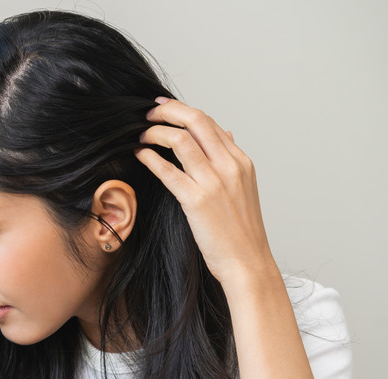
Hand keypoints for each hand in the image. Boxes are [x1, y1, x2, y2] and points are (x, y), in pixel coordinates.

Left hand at [135, 97, 276, 289]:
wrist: (248, 262)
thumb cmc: (242, 231)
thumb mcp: (244, 187)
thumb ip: (230, 159)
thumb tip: (224, 132)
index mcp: (241, 161)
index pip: (209, 123)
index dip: (183, 110)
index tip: (164, 106)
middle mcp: (229, 166)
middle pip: (196, 121)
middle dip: (168, 111)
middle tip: (149, 113)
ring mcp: (214, 182)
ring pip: (180, 140)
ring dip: (156, 132)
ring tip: (141, 135)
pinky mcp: (197, 200)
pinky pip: (168, 171)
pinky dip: (150, 158)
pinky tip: (140, 154)